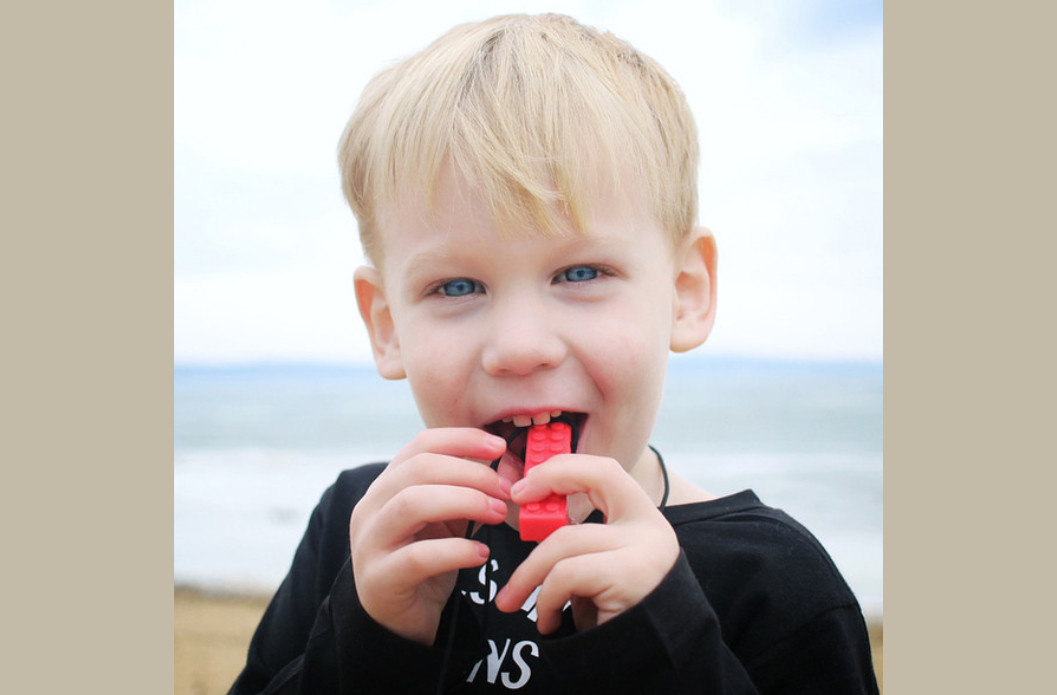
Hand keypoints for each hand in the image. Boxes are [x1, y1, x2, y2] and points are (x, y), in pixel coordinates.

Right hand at [349, 428, 510, 643]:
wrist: (399, 619)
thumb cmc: (425, 560)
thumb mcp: (447, 519)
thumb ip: (467, 492)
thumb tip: (509, 469)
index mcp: (387, 485)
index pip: (421, 445)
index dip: (462, 439)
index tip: (500, 447)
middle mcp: (372, 508)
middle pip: (419, 469)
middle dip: (471, 473)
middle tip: (506, 490)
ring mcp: (370, 543)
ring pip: (411, 503)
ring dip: (464, 502)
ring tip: (497, 514)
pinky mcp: (380, 579)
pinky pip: (417, 556)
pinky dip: (456, 551)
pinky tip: (480, 553)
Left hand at [494, 454, 678, 633]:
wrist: (648, 666)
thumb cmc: (613, 617)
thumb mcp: (595, 568)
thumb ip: (576, 539)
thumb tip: (530, 511)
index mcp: (643, 517)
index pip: (605, 470)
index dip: (564, 467)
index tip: (526, 485)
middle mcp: (651, 527)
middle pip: (592, 484)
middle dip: (545, 495)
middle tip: (513, 511)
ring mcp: (645, 550)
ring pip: (566, 539)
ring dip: (529, 574)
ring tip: (515, 601)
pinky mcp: (631, 577)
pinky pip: (567, 574)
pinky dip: (546, 599)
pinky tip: (549, 622)